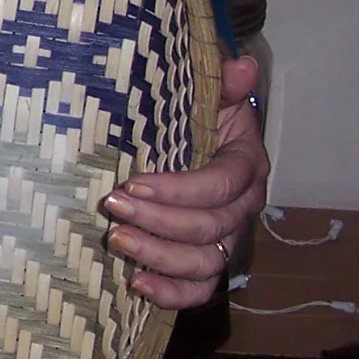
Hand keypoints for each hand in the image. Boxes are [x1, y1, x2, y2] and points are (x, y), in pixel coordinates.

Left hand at [98, 54, 269, 308]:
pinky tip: (137, 285)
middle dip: (159, 220)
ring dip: (159, 256)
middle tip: (113, 207)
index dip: (181, 189)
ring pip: (204, 262)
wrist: (196, 143)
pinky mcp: (207, 264)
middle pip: (209, 226)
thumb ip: (222, 85)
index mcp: (246, 166)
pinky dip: (172, 294)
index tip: (134, 182)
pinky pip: (199, 290)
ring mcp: (226, 240)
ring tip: (116, 242)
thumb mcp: (207, 97)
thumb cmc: (195, 118)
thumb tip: (242, 64)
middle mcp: (242, 208)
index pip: (223, 184)